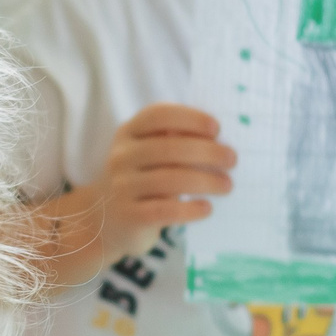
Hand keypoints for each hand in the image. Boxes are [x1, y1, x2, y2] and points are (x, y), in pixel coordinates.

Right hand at [82, 105, 235, 263]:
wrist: (104, 220)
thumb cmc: (140, 179)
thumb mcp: (147, 154)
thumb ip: (174, 142)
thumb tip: (220, 141)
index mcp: (129, 133)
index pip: (158, 115)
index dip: (190, 118)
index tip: (217, 128)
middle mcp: (121, 156)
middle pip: (169, 148)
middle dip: (207, 152)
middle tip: (232, 159)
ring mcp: (122, 187)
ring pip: (170, 180)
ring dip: (206, 182)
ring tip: (226, 185)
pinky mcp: (129, 216)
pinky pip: (165, 211)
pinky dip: (190, 209)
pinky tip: (206, 208)